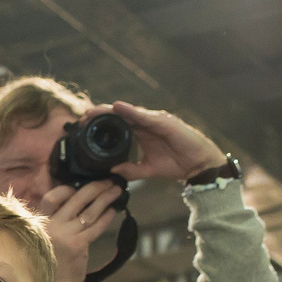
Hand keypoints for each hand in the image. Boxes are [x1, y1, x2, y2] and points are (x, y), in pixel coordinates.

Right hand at [38, 180, 124, 281]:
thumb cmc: (50, 264)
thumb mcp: (45, 240)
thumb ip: (55, 223)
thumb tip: (77, 205)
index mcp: (40, 223)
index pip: (52, 197)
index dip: (67, 189)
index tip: (78, 188)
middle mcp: (50, 226)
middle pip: (76, 199)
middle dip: (95, 187)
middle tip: (108, 182)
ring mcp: (64, 235)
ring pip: (90, 211)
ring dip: (106, 198)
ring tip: (116, 191)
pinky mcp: (77, 245)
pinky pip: (96, 226)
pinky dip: (107, 217)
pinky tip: (113, 210)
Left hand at [93, 102, 227, 183]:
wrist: (198, 165)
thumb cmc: (177, 164)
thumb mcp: (147, 170)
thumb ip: (130, 170)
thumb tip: (111, 172)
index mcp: (141, 133)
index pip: (118, 124)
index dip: (101, 123)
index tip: (83, 126)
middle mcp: (147, 123)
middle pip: (120, 115)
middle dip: (101, 115)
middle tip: (82, 116)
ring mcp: (156, 121)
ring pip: (129, 112)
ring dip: (111, 111)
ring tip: (94, 111)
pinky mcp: (165, 122)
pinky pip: (145, 116)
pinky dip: (131, 111)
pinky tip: (118, 108)